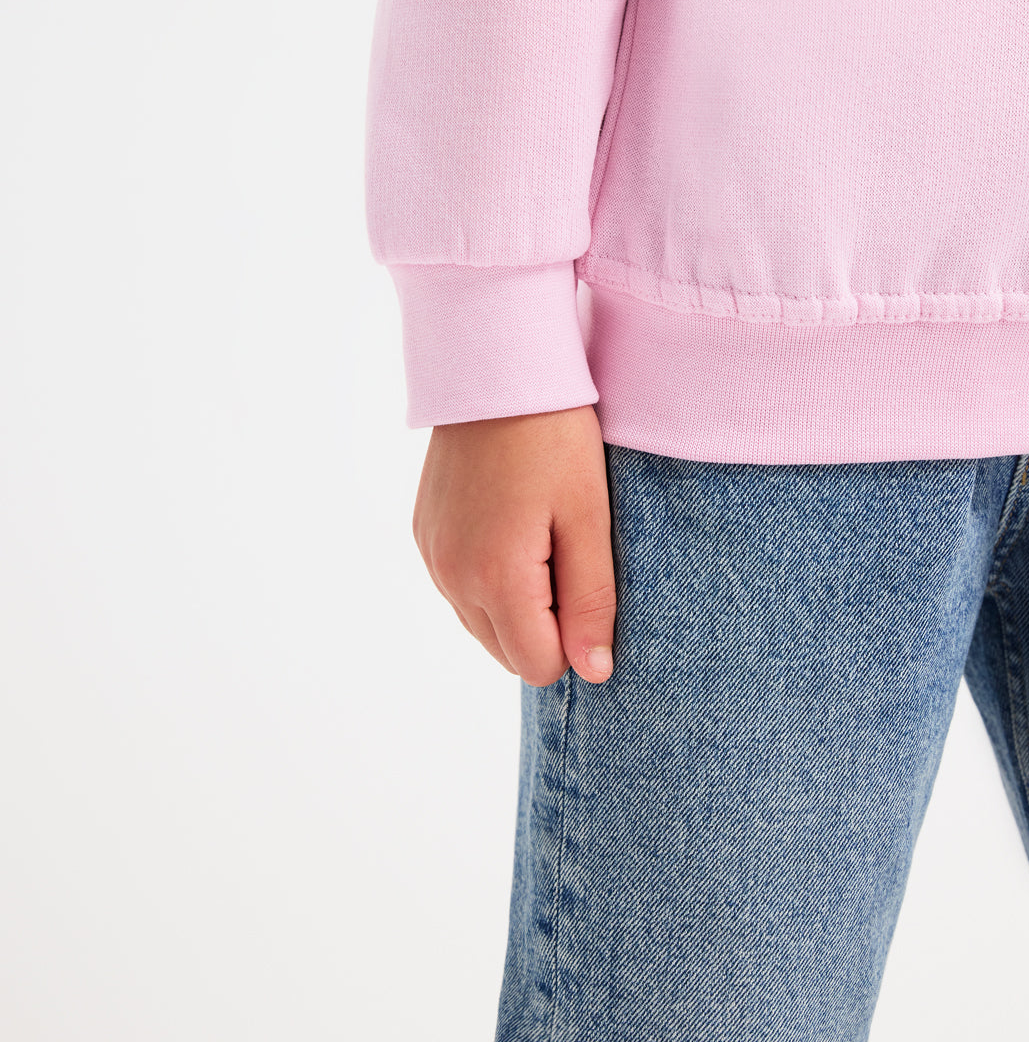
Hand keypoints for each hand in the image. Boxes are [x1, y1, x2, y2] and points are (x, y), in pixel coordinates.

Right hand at [412, 405, 615, 686]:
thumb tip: (593, 673)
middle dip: (544, 623)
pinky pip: (458, 586)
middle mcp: (451, 576)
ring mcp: (431, 554)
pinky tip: (512, 523)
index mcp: (495, 578)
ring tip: (541, 532)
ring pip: (480, 622)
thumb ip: (591, 601)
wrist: (496, 368)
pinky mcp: (423, 531)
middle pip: (506, 651)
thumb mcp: (590, 516)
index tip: (587, 578)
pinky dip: (487, 575)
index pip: (538, 666)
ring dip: (515, 601)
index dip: (575, 637)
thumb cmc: (555, 437)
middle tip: (567, 551)